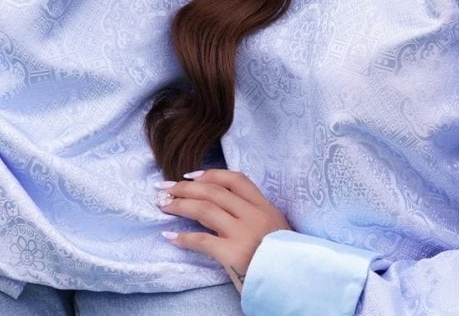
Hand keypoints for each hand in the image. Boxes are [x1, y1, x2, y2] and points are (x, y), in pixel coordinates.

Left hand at [156, 169, 289, 291]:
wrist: (295, 285)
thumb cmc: (282, 260)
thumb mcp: (276, 230)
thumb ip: (255, 216)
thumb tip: (223, 207)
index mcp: (266, 207)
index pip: (235, 179)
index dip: (210, 174)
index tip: (190, 176)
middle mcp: (254, 215)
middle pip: (213, 191)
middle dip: (185, 187)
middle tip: (165, 188)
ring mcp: (243, 233)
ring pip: (204, 210)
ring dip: (180, 205)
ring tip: (163, 206)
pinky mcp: (233, 253)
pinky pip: (201, 240)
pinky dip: (183, 237)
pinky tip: (171, 236)